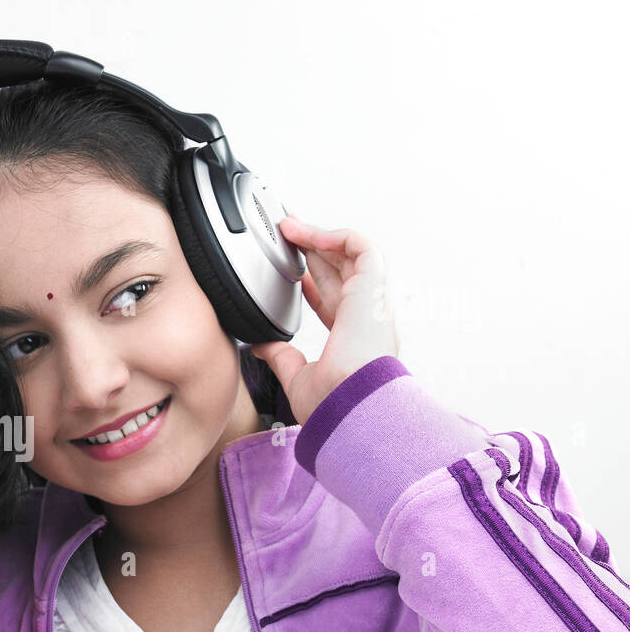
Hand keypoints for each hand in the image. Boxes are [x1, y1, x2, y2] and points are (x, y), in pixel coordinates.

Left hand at [249, 215, 399, 426]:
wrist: (351, 403)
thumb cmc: (333, 403)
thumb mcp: (297, 377)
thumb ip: (281, 358)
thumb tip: (260, 347)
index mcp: (354, 339)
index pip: (335, 302)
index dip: (313, 283)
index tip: (292, 272)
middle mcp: (367, 317)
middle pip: (342, 271)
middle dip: (315, 250)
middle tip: (287, 234)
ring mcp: (372, 301)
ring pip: (351, 255)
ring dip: (320, 238)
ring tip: (291, 227)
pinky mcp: (373, 288)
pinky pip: (362, 247)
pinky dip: (336, 236)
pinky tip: (310, 235)